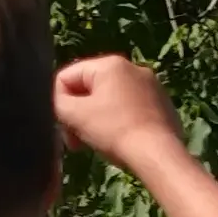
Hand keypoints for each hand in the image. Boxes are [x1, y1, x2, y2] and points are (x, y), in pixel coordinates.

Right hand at [53, 54, 184, 164]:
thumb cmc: (114, 130)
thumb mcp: (76, 115)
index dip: (57, 102)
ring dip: (94, 119)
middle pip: (87, 88)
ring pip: (107, 98)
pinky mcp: (159, 100)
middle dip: (77, 113)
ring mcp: (149, 83)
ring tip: (95, 141)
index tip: (63, 126)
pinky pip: (126, 106)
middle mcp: (131, 67)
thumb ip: (57, 103)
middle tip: (75, 140)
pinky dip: (115, 121)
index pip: (66, 76)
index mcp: (109, 64)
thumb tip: (57, 101)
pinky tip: (117, 139)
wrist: (157, 151)